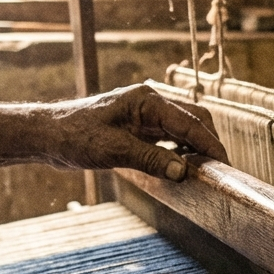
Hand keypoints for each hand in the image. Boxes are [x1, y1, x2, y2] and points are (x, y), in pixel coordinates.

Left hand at [39, 84, 227, 180]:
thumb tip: (184, 172)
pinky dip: (180, 152)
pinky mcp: (138, 128)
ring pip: (183, 130)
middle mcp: (151, 103)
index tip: (226, 167)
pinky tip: (181, 168)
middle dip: (209, 145)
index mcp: (148, 100)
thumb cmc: (74, 137)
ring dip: (196, 149)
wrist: (48, 135)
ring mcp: (145, 115)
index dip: (211, 145)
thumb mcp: (114, 151)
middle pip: (194, 121)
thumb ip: (151, 160)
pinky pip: (168, 138)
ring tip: (205, 173)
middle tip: (220, 173)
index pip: (191, 123)